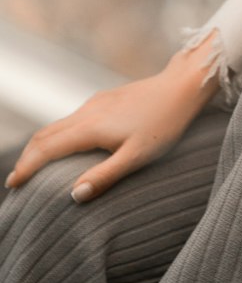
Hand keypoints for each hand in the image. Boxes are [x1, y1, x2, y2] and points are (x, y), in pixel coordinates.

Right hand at [4, 39, 219, 202]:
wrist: (183, 86)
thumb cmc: (165, 124)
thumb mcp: (139, 156)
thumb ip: (106, 175)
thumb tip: (73, 196)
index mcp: (91, 127)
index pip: (47, 149)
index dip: (27, 167)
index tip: (13, 185)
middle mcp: (88, 111)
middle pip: (45, 135)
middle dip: (28, 157)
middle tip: (17, 180)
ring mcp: (97, 103)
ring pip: (58, 124)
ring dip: (41, 145)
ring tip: (35, 165)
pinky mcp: (107, 99)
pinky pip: (72, 117)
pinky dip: (58, 134)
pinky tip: (67, 144)